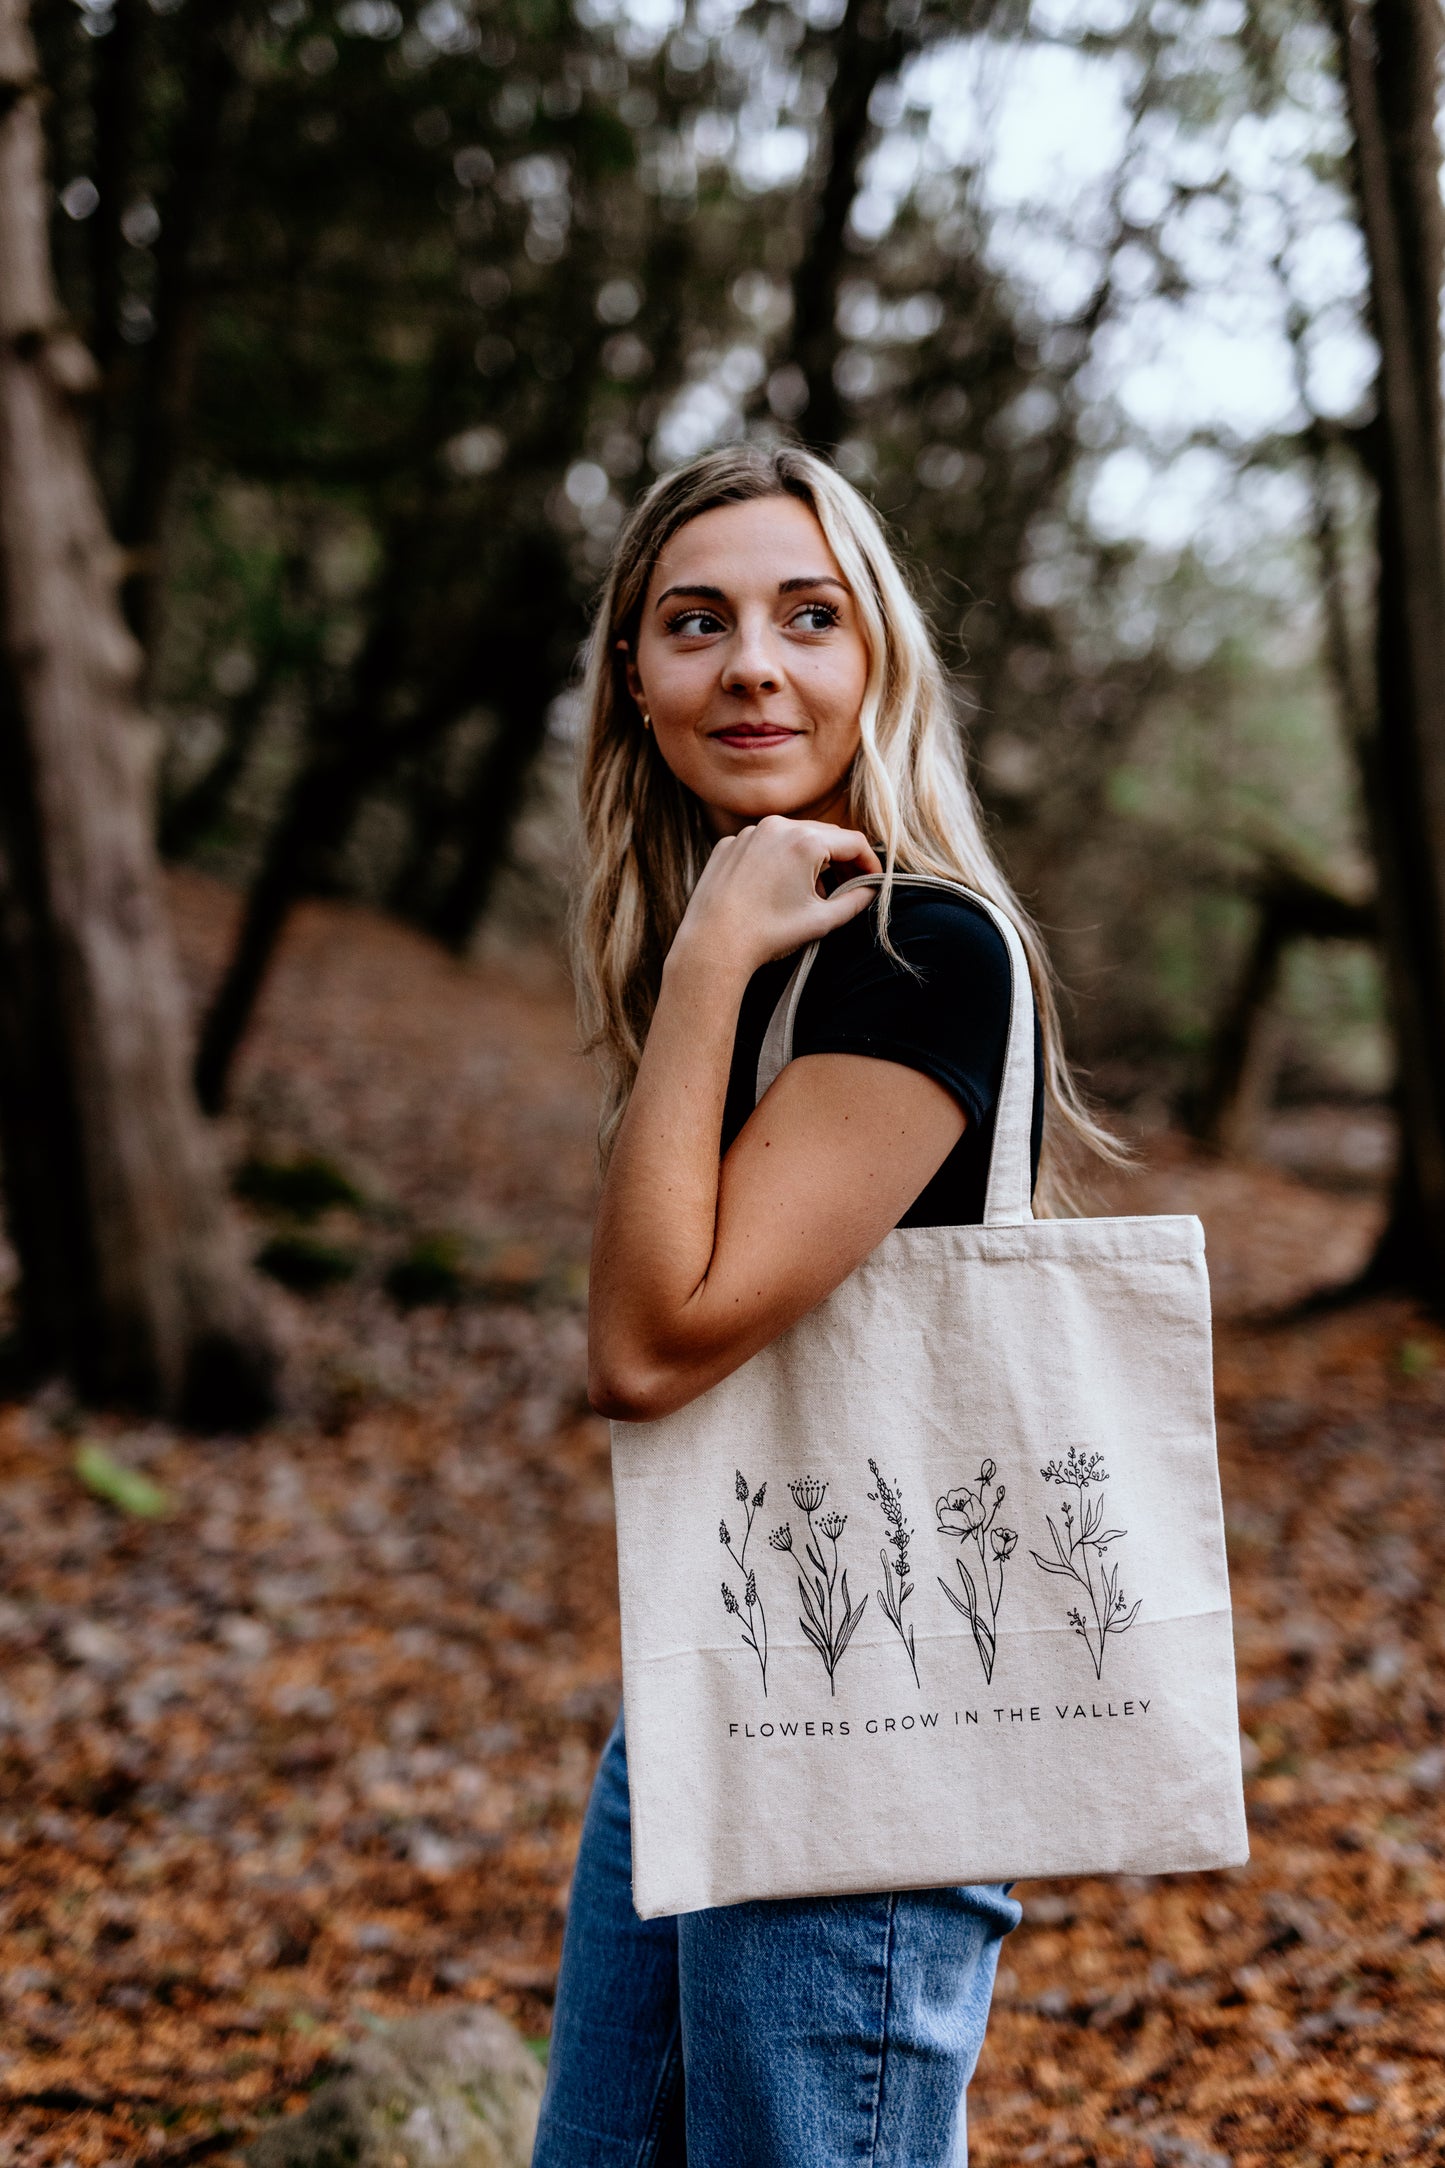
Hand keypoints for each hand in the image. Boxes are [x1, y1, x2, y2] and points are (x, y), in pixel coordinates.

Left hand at [667, 815, 882, 982]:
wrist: (712, 944)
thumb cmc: (768, 934)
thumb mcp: (821, 920)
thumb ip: (855, 901)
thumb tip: (871, 890)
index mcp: (806, 841)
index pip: (854, 842)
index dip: (870, 862)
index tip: (873, 881)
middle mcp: (777, 826)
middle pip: (824, 835)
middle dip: (841, 859)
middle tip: (849, 886)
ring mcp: (749, 833)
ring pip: (793, 838)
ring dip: (809, 859)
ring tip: (811, 892)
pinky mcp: (729, 844)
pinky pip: (763, 846)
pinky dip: (776, 861)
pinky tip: (774, 889)